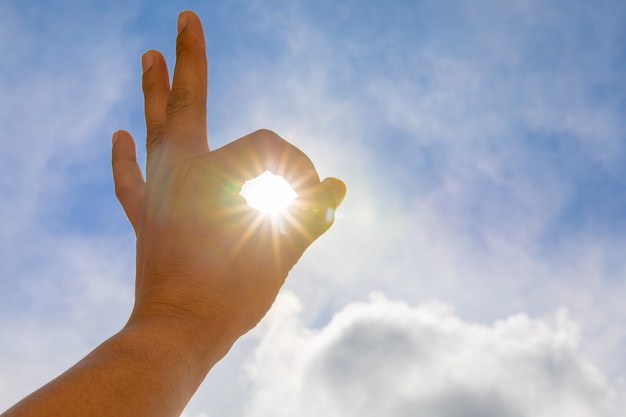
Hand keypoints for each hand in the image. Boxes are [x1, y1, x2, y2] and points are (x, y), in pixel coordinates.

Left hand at [111, 11, 345, 357]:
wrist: (180, 331)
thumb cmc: (234, 293)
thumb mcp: (281, 251)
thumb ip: (308, 214)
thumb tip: (337, 188)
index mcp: (218, 173)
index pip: (269, 148)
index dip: (297, 168)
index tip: (312, 199)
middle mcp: (181, 170)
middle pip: (187, 101)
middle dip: (190, 58)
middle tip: (183, 18)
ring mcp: (158, 191)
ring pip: (154, 128)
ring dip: (152, 91)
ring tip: (148, 55)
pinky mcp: (145, 215)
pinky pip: (131, 180)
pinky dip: (126, 158)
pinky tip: (119, 134)